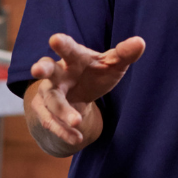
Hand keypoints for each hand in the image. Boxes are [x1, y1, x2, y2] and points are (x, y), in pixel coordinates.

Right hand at [24, 33, 146, 155]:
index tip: (55, 39)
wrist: (77, 94)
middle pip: (47, 70)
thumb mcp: (111, 65)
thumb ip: (124, 54)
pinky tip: (77, 138)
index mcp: (73, 58)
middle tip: (37, 69)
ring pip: (52, 101)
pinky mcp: (45, 111)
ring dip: (62, 112)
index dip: (61, 44)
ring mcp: (49, 92)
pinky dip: (64, 131)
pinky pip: (51, 122)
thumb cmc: (94, 73)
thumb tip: (140, 42)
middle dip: (41, 68)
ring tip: (77, 122)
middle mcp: (57, 73)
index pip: (68, 49)